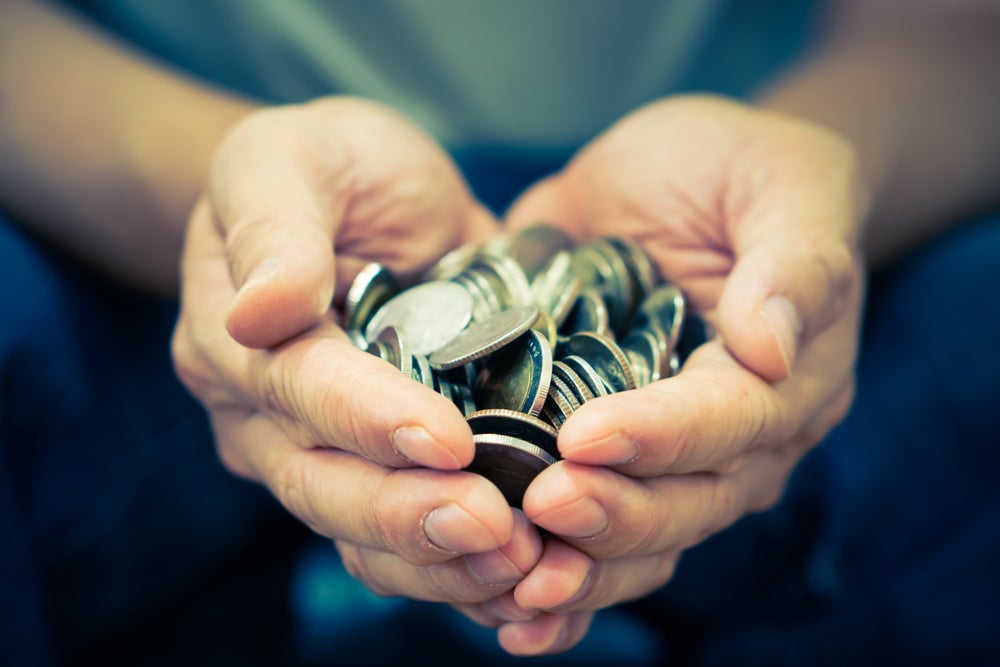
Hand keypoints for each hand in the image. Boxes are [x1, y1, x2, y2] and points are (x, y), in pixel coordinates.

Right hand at [171, 97, 535, 606]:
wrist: (355, 201)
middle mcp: (263, 415)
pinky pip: (400, 543)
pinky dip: (456, 571)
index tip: (447, 440)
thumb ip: (273, 227)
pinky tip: (518, 582)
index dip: (370, 419)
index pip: (300, 389)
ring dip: (440, 562)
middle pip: (324, 486)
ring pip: (361, 533)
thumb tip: (259, 309)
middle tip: (498, 531)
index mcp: (234, 340)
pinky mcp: (372, 474)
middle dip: (410, 515)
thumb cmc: (327, 168)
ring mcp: (313, 455)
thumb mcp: (291, 159)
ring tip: (521, 564)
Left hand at [487, 95, 866, 654]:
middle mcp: (737, 438)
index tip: (587, 438)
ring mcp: (673, 458)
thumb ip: (797, 258)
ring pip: (641, 540)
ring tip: (515, 583)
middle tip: (539, 509)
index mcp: (785, 378)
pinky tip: (505, 610)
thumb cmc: (738, 171)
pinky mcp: (611, 457)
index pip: (730, 422)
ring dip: (580, 568)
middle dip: (613, 514)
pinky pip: (595, 534)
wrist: (682, 181)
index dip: (663, 437)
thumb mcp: (786, 182)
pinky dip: (557, 577)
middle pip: (685, 503)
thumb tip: (771, 345)